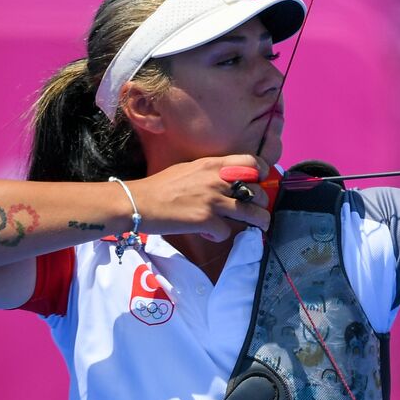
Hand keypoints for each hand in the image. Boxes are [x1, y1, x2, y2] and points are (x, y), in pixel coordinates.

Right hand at [130, 155, 272, 242]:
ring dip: (259, 221)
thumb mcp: (189, 169)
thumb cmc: (159, 186)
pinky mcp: (205, 220)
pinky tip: (210, 234)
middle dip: (262, 202)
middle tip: (258, 209)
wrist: (137, 202)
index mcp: (213, 165)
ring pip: (252, 213)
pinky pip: (226, 231)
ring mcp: (213, 201)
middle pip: (257, 192)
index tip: (261, 181)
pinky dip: (220, 236)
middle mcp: (217, 180)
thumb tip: (226, 180)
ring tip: (260, 226)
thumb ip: (210, 173)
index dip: (261, 172)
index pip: (252, 162)